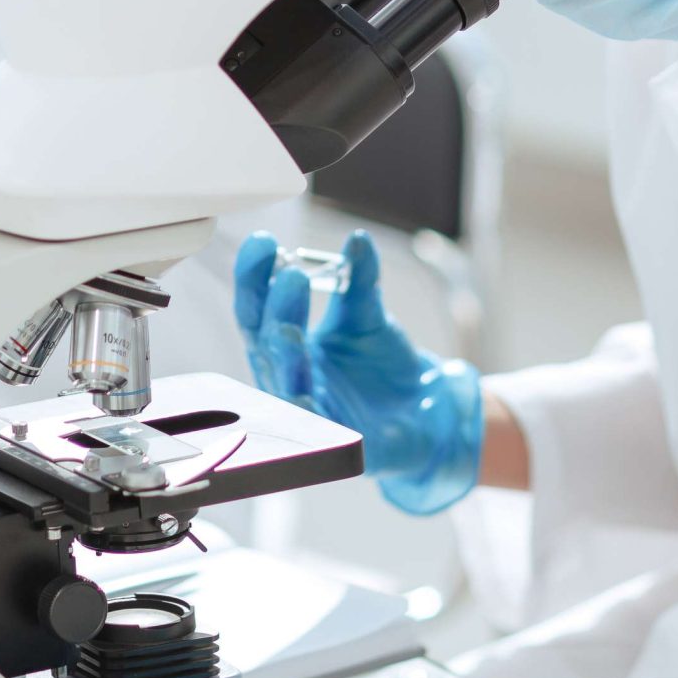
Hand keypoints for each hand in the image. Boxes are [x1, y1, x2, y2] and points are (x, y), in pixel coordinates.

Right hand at [234, 230, 483, 514]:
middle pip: (263, 339)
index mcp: (288, 341)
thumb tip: (356, 240)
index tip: (263, 241)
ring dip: (284, 352)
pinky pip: (309, 427)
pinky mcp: (330, 438)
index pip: (260, 305)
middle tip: (290, 275)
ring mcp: (304, 407)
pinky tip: (300, 393)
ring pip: (281, 380)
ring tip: (291, 325)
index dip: (255, 275)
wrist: (422, 411)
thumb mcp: (370, 315)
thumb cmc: (381, 366)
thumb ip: (360, 280)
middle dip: (272, 307)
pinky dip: (302, 410)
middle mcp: (286, 373)